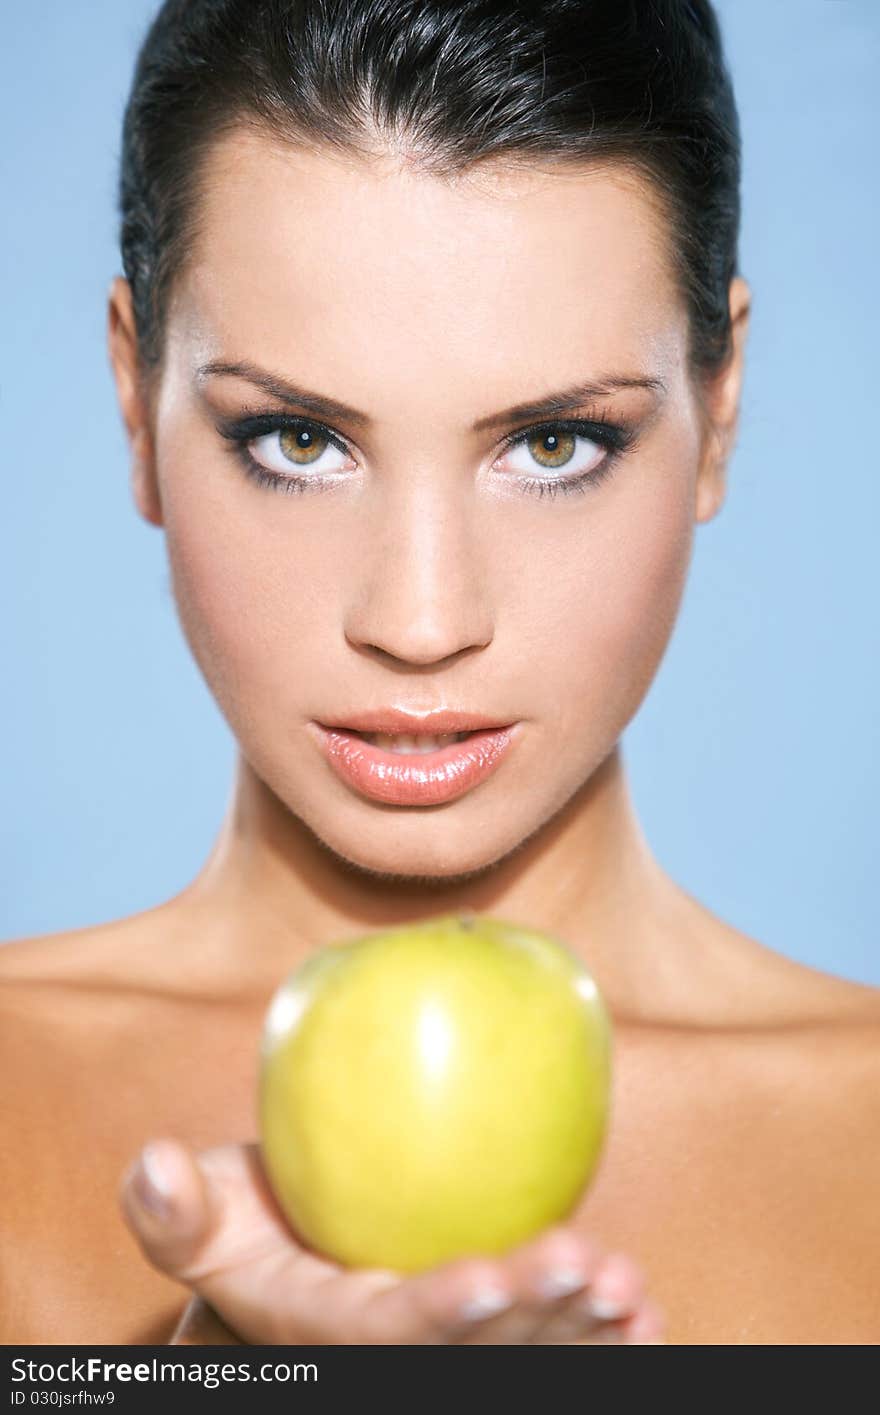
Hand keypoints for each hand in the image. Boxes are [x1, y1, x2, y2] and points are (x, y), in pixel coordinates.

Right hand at [119, 1138, 665, 1343]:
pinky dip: (602, 1341)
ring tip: (629, 1289)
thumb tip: (159, 1163)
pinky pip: (549, 1349)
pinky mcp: (489, 1333)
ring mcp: (451, 1352)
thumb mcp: (200, 1218)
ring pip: (523, 1358)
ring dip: (583, 1333)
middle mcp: (401, 1355)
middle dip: (535, 1323)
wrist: (294, 1258)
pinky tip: (644, 1313)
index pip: (392, 1334)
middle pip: (477, 1356)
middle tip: (592, 1266)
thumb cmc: (247, 1227)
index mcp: (335, 1334)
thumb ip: (174, 1208)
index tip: (488, 1272)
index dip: (443, 1313)